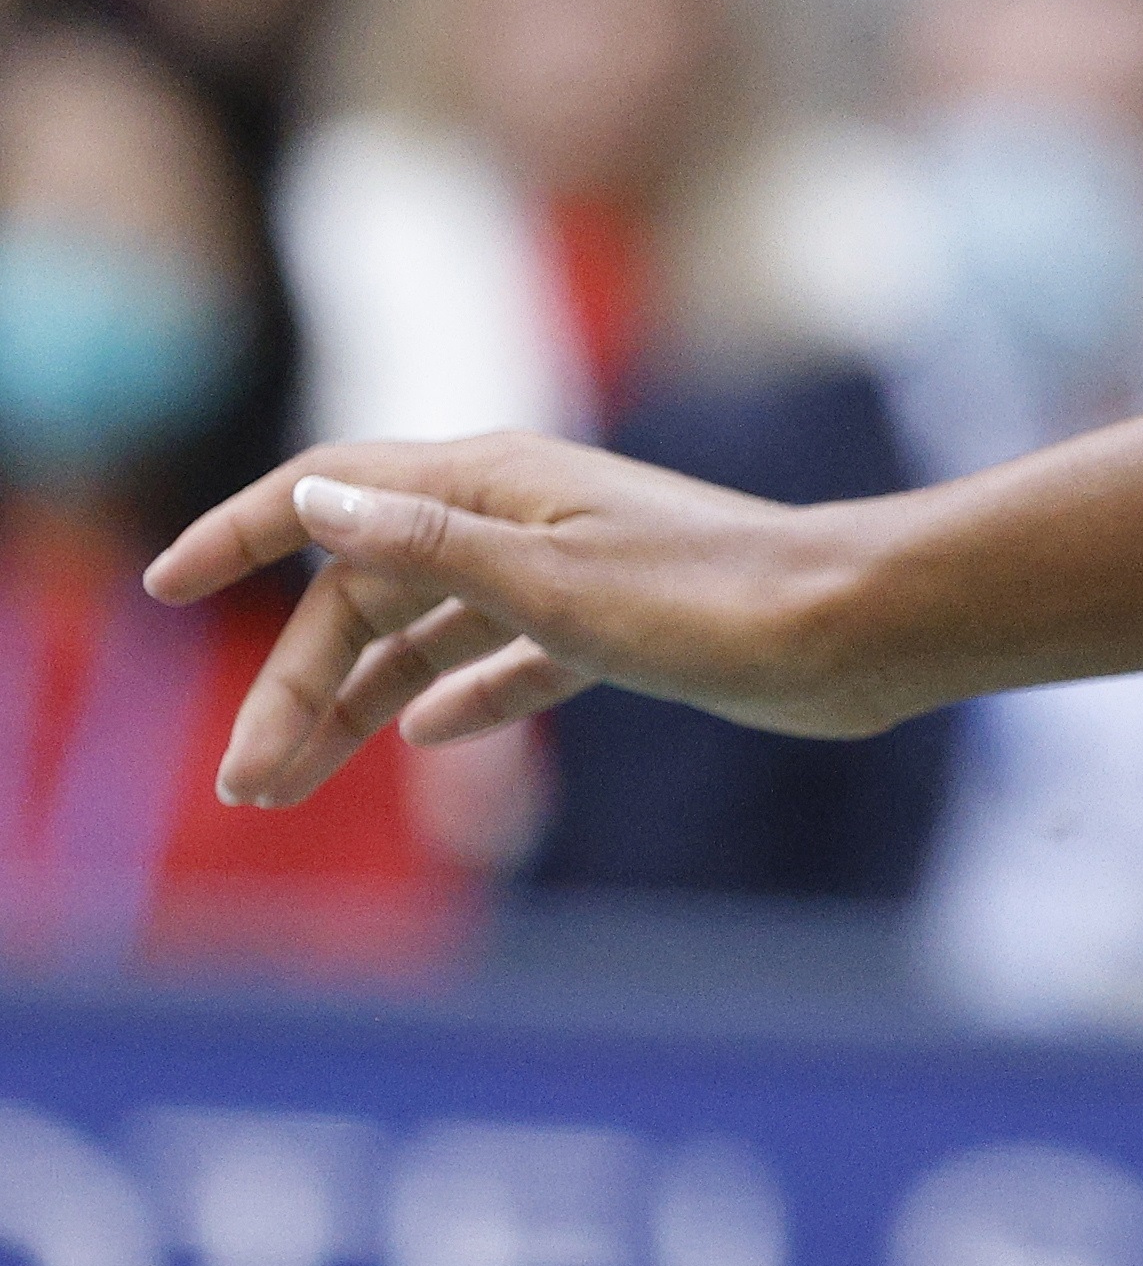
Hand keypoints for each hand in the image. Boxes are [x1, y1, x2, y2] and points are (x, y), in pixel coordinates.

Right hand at [146, 438, 910, 808]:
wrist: (857, 632)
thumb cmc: (718, 600)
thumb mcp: (556, 582)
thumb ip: (433, 547)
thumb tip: (318, 505)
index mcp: (491, 482)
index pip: (327, 492)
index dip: (239, 536)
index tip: (161, 589)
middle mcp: (519, 514)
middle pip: (365, 590)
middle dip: (296, 683)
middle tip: (248, 784)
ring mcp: (567, 570)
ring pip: (426, 633)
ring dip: (355, 703)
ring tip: (289, 783)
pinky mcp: (616, 626)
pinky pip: (506, 657)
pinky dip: (459, 692)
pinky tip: (422, 738)